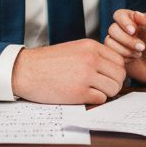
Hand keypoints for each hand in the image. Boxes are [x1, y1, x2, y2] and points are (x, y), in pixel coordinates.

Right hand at [11, 39, 126, 104]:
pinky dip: (95, 100)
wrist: (25, 70)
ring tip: (92, 92)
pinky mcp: (79, 92)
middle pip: (120, 75)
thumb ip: (93, 55)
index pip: (119, 61)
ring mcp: (86, 75)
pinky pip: (101, 99)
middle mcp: (91, 59)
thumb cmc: (47, 62)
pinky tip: (83, 96)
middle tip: (102, 87)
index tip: (107, 77)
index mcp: (91, 46)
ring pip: (114, 88)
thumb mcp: (74, 49)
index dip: (116, 72)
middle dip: (114, 84)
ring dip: (106, 93)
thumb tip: (113, 70)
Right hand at [105, 10, 145, 82]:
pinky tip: (133, 59)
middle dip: (127, 40)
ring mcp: (117, 42)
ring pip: (109, 42)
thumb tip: (136, 13)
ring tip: (139, 54)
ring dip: (125, 50)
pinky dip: (123, 57)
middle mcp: (122, 30)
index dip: (124, 22)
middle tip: (142, 47)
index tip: (134, 31)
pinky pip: (110, 53)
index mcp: (133, 20)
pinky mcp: (115, 54)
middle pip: (112, 29)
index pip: (119, 15)